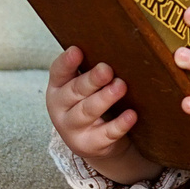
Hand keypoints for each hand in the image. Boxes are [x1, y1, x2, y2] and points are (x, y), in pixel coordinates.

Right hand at [46, 45, 162, 184]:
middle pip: (74, 91)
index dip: (67, 62)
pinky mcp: (88, 145)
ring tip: (120, 87)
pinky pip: (105, 134)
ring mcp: (72, 128)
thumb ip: (93, 68)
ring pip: (87, 112)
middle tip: (107, 69)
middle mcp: (60, 107)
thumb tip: (117, 43)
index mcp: (58, 86)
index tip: (77, 51)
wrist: (94, 141)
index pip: (58, 71)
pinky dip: (119, 125)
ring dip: (104, 99)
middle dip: (91, 80)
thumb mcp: (85, 86)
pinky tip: (131, 115)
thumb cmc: (91, 102)